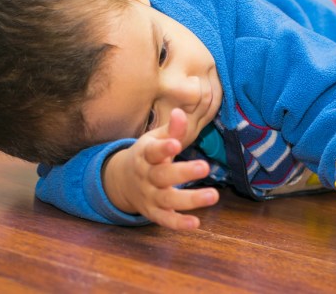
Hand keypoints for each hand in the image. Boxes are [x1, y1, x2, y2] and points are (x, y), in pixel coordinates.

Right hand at [103, 108, 218, 229]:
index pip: (153, 152)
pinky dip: (179, 223)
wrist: (122, 180)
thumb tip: (180, 112)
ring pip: (168, 199)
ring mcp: (149, 196)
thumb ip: (171, 129)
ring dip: (190, 199)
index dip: (164, 148)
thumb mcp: (155, 139)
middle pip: (163, 176)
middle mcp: (146, 176)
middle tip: (205, 167)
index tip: (176, 144)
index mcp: (145, 155)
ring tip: (213, 196)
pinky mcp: (153, 212)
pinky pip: (165, 220)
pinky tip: (196, 223)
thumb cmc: (147, 155)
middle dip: (183, 173)